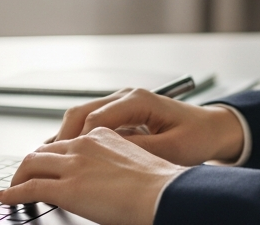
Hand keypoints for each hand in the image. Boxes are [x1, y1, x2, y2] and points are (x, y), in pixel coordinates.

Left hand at [0, 127, 182, 224]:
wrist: (164, 194)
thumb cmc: (160, 185)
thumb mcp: (138, 162)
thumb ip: (118, 163)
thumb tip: (112, 178)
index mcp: (103, 135)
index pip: (68, 141)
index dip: (53, 154)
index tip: (48, 164)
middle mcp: (84, 144)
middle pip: (45, 150)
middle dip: (31, 164)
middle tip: (23, 176)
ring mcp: (74, 165)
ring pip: (32, 165)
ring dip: (18, 177)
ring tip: (12, 188)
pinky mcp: (67, 188)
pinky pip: (30, 188)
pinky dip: (13, 193)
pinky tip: (6, 198)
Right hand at [51, 88, 244, 165]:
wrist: (212, 128)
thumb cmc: (197, 136)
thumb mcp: (171, 149)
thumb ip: (138, 151)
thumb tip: (107, 158)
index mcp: (138, 100)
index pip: (95, 118)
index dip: (76, 142)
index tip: (64, 162)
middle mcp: (126, 96)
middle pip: (81, 112)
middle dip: (62, 138)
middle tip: (48, 163)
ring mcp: (122, 103)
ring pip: (81, 115)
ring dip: (66, 137)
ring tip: (51, 161)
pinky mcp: (121, 113)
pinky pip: (91, 122)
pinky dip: (77, 137)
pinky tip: (68, 155)